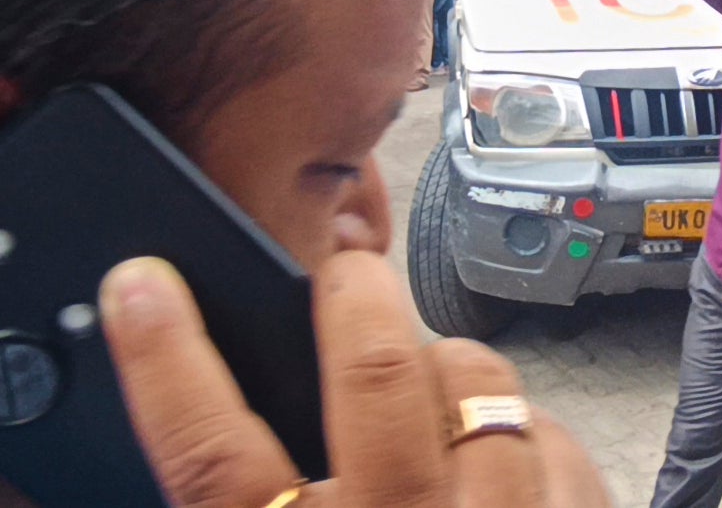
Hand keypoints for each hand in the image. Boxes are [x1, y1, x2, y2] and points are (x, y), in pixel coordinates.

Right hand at [99, 254, 610, 507]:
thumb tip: (228, 468)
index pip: (211, 458)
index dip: (168, 363)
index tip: (144, 289)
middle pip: (379, 380)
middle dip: (356, 300)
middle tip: (346, 277)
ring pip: (483, 391)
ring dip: (454, 367)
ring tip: (434, 382)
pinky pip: (553, 440)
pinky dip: (527, 432)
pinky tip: (505, 461)